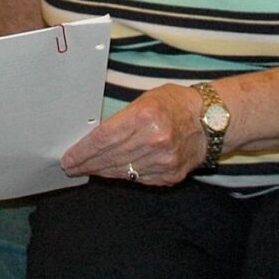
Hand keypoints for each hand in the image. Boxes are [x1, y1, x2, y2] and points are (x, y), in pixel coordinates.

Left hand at [60, 84, 205, 185]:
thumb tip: (93, 136)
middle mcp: (155, 140)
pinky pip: (138, 179)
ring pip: (122, 171)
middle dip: (87, 163)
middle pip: (110, 157)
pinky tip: (111, 171)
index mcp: (145, 116)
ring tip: (87, 169)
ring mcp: (163, 161)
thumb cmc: (174, 104)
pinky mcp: (170, 175)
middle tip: (71, 166)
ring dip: (101, 171)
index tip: (69, 157)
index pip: (104, 138)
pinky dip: (122, 175)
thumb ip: (121, 118)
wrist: (210, 122)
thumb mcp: (145, 99)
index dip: (83, 150)